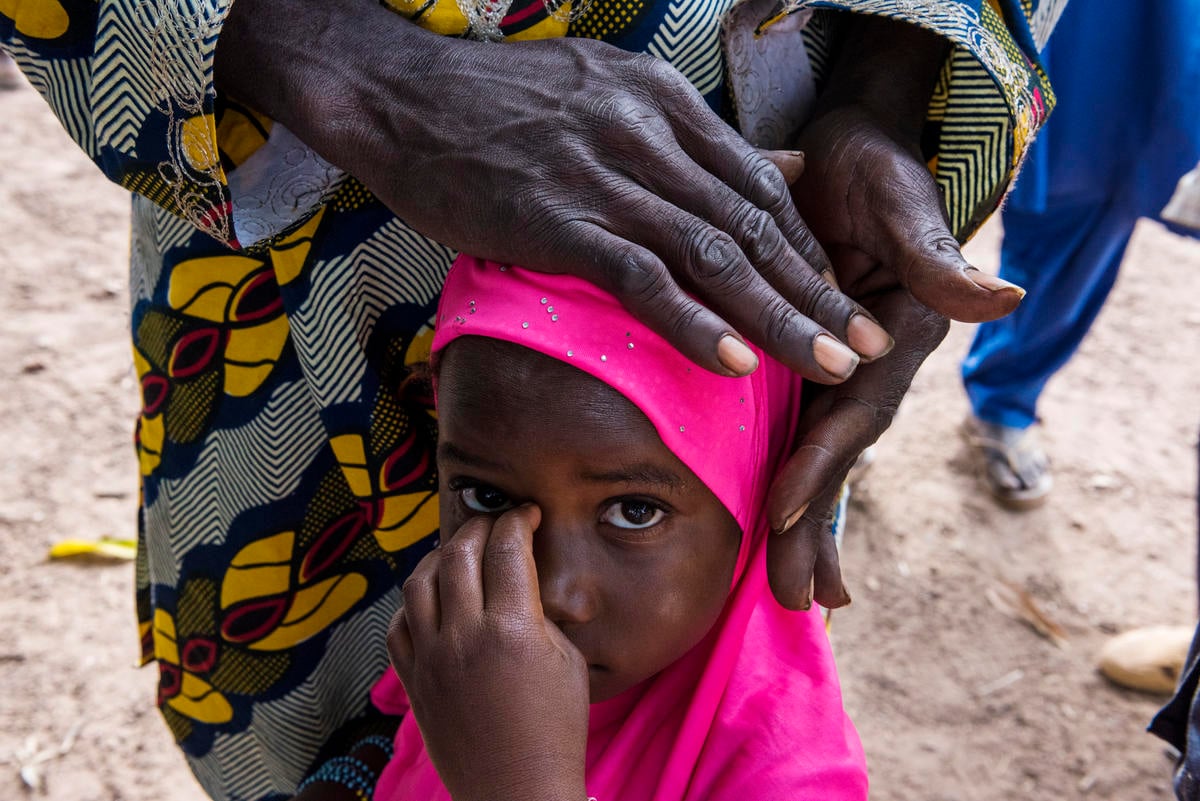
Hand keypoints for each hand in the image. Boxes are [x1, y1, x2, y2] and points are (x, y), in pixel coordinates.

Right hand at [215, 0, 893, 381]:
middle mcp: (647, 133)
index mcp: (662, 103)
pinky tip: (735, 362)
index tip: (842, 297)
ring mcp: (603, 174)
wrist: (396, 92)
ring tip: (827, 366)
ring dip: (778, 316)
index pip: (758, 184)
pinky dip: (694, 321)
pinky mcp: (557, 217)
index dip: (807, 249)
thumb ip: (685, 140)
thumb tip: (772, 170)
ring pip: (713, 253)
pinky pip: (642, 276)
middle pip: (753, 223)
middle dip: (816, 291)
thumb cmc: (493, 105)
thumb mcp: (603, 96)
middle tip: (866, 345)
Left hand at [388, 505, 588, 800]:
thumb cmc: (555, 729)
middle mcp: (465, 638)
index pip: (507, 549)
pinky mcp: (413, 681)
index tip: (527, 515)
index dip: (518, 521)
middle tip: (495, 525)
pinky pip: (399, 624)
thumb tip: (523, 579)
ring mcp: (432, 659)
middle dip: (480, 528)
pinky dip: (414, 602)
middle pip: (460, 554)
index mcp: (513, 630)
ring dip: (441, 557)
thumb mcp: (567, 661)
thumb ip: (542, 613)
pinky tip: (434, 599)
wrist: (517, 789)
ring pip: (419, 582)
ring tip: (460, 554)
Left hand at [762, 17, 1025, 608]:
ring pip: (817, 456)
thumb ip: (938, 258)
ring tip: (792, 594)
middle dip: (817, 527)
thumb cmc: (879, 171)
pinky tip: (774, 527)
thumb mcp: (905, 203)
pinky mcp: (805, 364)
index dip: (821, 461)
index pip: (855, 412)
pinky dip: (788, 479)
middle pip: (839, 456)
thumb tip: (1000, 296)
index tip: (782, 511)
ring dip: (804, 524)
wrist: (852, 155)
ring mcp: (837, 371)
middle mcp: (869, 367)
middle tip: (796, 600)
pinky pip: (792, 428)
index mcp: (894, 339)